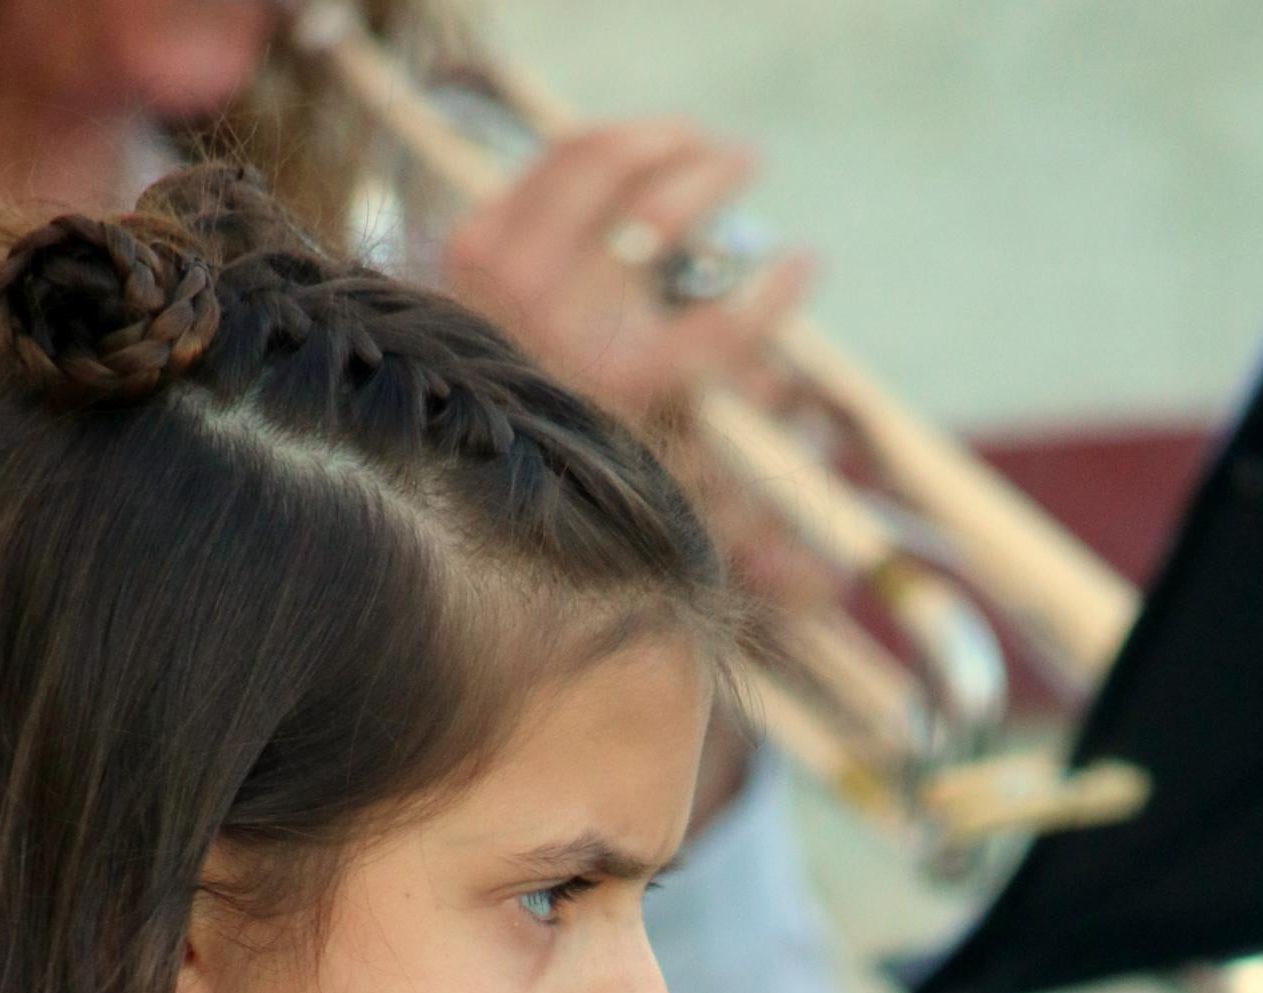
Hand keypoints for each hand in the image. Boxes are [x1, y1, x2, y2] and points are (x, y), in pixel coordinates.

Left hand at [438, 122, 833, 622]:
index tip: (807, 265)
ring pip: (597, 168)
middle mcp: (556, 335)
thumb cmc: (560, 507)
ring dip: (658, 142)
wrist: (435, 482)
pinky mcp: (469, 247)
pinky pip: (545, 164)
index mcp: (614, 405)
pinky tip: (633, 146)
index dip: (771, 300)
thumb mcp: (655, 529)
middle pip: (655, 221)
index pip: (719, 336)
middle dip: (713, 181)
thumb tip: (826, 581)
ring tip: (695, 140)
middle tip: (749, 164)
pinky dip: (595, 146)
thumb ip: (743, 551)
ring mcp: (504, 281)